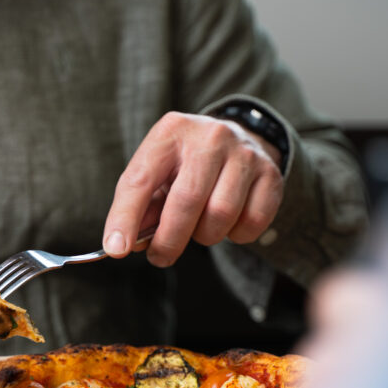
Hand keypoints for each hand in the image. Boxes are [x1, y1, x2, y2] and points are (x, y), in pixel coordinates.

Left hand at [102, 112, 283, 266]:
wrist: (240, 139)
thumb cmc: (187, 164)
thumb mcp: (157, 172)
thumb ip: (140, 206)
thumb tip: (124, 244)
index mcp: (171, 131)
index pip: (140, 179)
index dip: (125, 218)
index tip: (116, 249)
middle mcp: (210, 137)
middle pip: (186, 202)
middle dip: (169, 240)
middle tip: (160, 256)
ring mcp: (245, 154)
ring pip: (220, 215)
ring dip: (204, 236)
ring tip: (199, 228)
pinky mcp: (271, 175)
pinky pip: (251, 223)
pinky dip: (236, 235)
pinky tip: (228, 223)